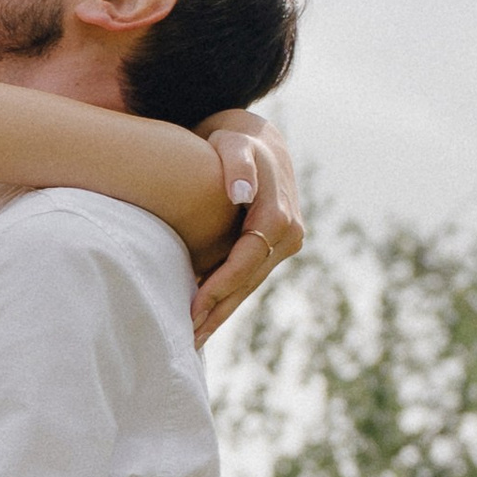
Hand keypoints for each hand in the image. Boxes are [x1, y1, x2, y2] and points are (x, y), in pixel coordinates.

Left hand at [190, 114, 304, 345]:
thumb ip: (236, 163)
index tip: (193, 307)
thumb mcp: (232, 142)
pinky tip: (207, 318)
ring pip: (250, 284)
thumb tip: (242, 194)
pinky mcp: (276, 248)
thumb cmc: (235, 139)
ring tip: (193, 337)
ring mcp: (286, 243)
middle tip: (186, 337)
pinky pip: (250, 278)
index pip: (247, 260)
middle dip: (218, 309)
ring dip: (222, 312)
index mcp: (279, 213)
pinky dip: (229, 299)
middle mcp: (289, 232)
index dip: (220, 285)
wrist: (257, 138)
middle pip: (249, 280)